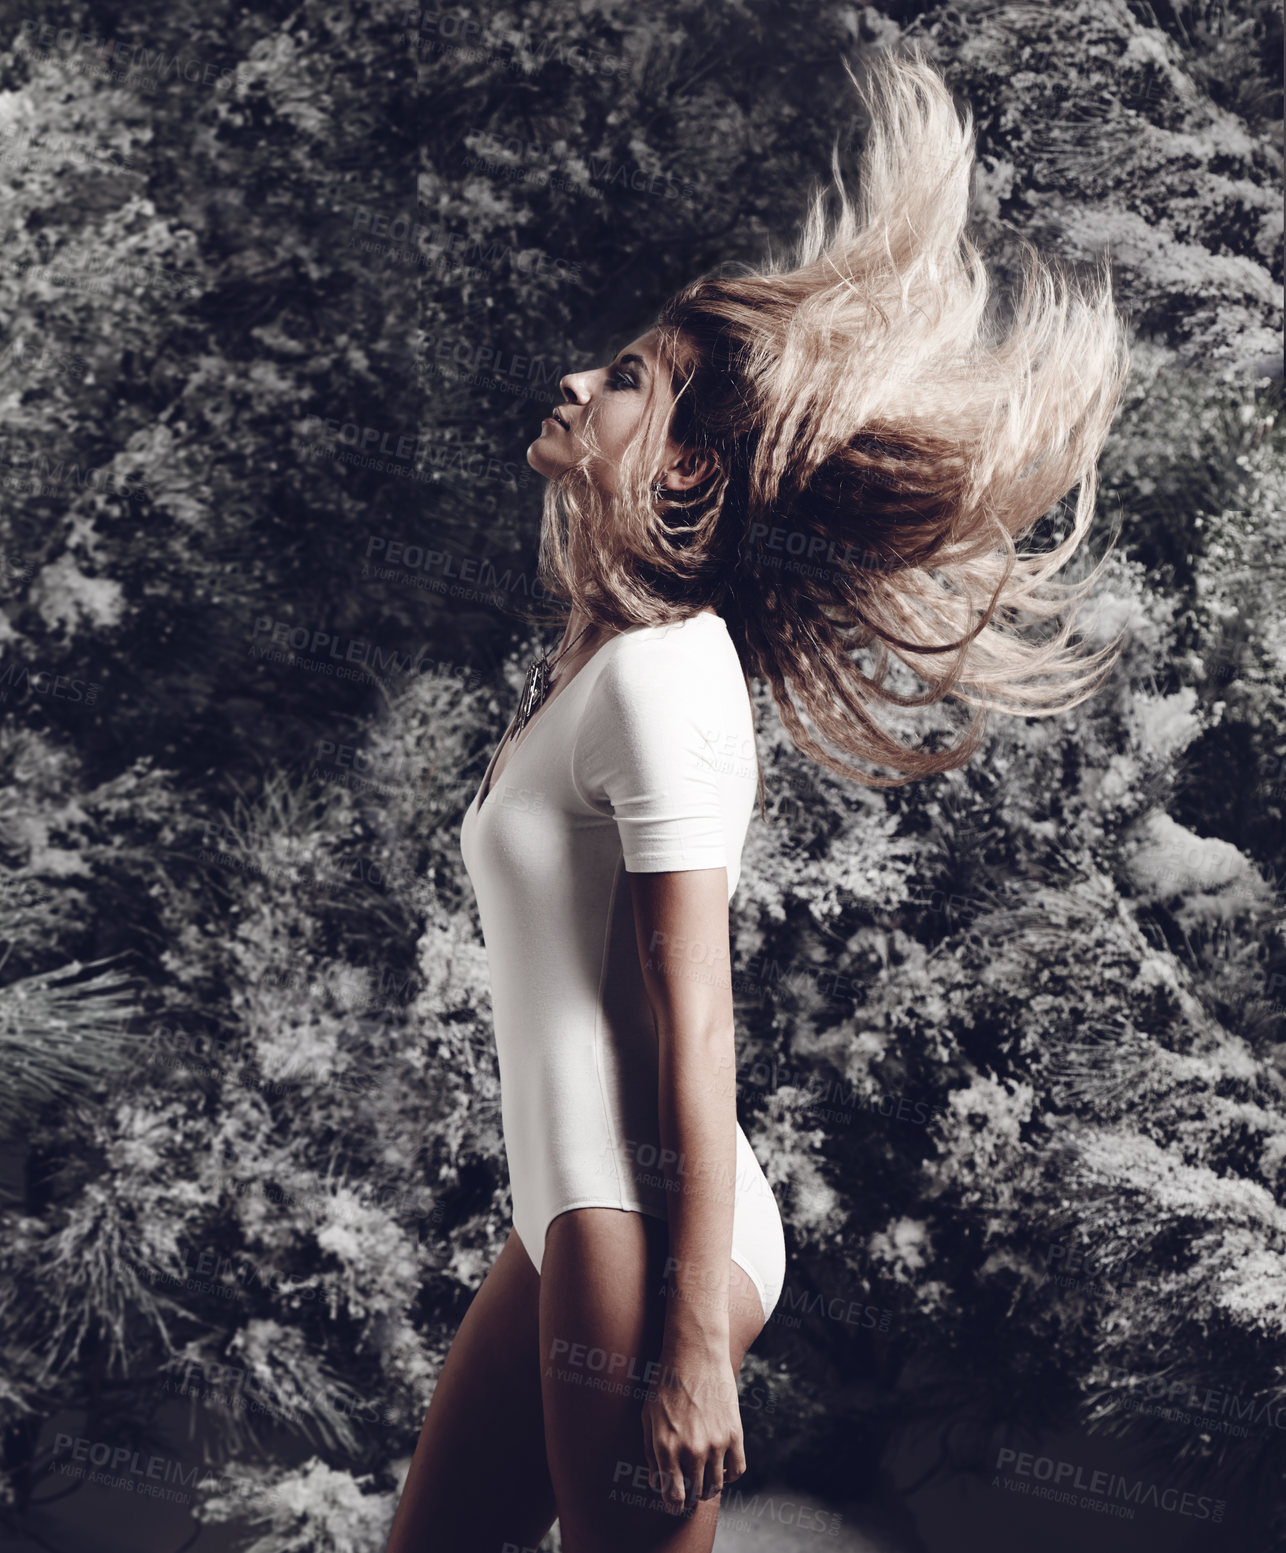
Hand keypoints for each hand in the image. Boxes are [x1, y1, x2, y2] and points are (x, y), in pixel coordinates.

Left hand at [640, 1351, 745, 1515]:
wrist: (694, 1353)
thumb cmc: (665, 1382)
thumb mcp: (647, 1416)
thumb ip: (650, 1453)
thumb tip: (656, 1482)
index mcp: (666, 1448)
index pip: (673, 1497)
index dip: (673, 1505)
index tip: (674, 1503)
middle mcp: (692, 1451)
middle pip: (695, 1494)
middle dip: (689, 1496)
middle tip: (687, 1489)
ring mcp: (716, 1444)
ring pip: (715, 1486)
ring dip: (708, 1488)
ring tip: (703, 1479)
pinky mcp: (734, 1434)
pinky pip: (737, 1471)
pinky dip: (729, 1476)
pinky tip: (720, 1467)